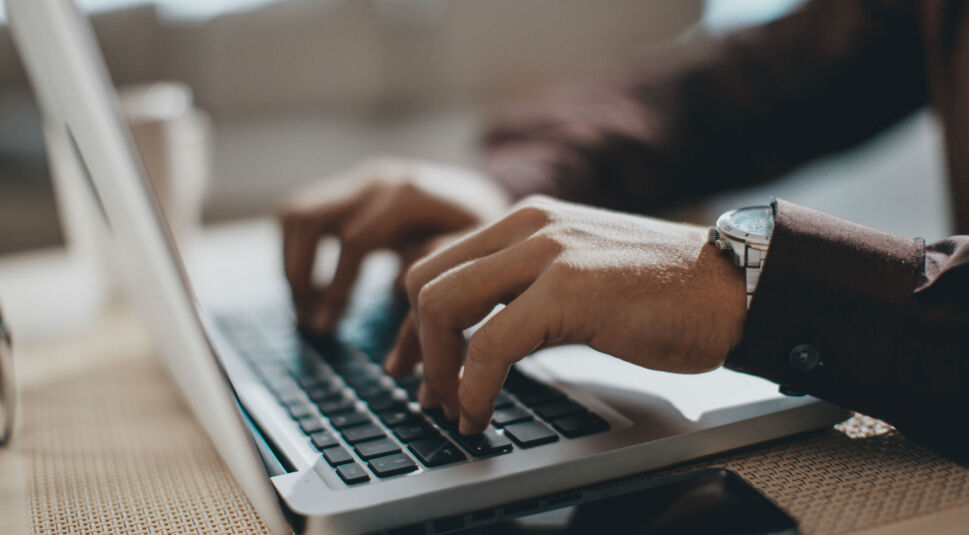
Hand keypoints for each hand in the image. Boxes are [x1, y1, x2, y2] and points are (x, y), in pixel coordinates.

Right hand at [279, 158, 508, 331]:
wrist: (487, 201)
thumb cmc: (487, 240)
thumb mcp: (477, 264)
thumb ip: (438, 293)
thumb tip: (397, 334)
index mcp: (412, 195)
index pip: (355, 241)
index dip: (337, 290)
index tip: (325, 329)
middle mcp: (380, 180)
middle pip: (309, 218)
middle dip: (301, 274)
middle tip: (309, 322)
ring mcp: (362, 180)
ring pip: (296, 213)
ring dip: (292, 263)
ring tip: (307, 310)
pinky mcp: (350, 189)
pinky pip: (301, 214)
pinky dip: (296, 251)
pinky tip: (315, 291)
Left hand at [388, 195, 745, 433]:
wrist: (732, 288)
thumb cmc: (662, 292)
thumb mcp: (578, 274)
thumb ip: (526, 288)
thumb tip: (478, 337)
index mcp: (526, 220)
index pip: (437, 262)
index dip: (411, 320)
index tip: (409, 363)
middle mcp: (527, 226)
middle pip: (424, 279)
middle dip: (414, 344)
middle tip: (427, 393)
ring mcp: (546, 253)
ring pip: (442, 304)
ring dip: (436, 368)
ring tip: (453, 408)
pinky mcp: (568, 290)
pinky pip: (489, 343)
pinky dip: (472, 387)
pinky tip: (479, 413)